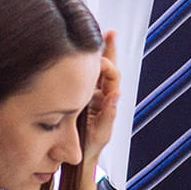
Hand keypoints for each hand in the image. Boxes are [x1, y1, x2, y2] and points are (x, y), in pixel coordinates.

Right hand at [82, 31, 119, 163]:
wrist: (74, 156)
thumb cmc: (90, 147)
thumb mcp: (101, 133)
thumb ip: (108, 114)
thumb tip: (116, 93)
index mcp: (107, 100)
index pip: (112, 77)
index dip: (110, 63)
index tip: (103, 55)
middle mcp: (99, 94)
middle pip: (105, 68)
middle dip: (107, 49)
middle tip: (109, 32)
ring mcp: (87, 94)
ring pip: (92, 70)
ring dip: (94, 53)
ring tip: (97, 34)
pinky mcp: (75, 96)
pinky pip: (79, 78)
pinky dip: (80, 64)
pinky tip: (77, 52)